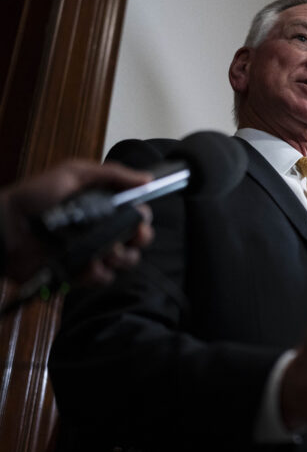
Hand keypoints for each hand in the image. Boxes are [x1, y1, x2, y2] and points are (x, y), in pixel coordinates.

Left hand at [1, 160, 153, 283]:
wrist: (5, 227)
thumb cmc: (34, 197)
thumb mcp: (73, 173)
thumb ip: (112, 174)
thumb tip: (148, 179)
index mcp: (104, 207)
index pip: (137, 215)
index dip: (143, 219)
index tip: (139, 219)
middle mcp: (102, 230)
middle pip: (137, 240)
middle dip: (138, 240)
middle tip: (128, 237)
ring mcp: (91, 252)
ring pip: (125, 261)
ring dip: (120, 257)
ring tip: (104, 251)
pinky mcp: (79, 272)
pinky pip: (102, 278)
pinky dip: (98, 273)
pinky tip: (88, 265)